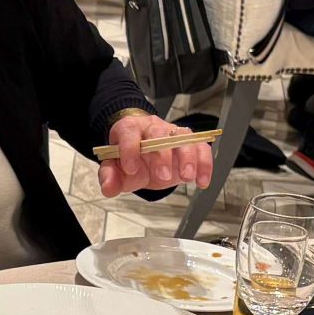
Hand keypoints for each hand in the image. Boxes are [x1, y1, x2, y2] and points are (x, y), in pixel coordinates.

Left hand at [96, 110, 212, 197]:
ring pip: (184, 137)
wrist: (144, 154)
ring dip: (188, 157)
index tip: (131, 169)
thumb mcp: (116, 169)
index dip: (130, 149)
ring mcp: (173, 133)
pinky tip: (202, 181)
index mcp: (130, 129)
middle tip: (163, 176)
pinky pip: (201, 148)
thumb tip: (108, 187)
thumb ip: (110, 176)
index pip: (129, 132)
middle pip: (159, 134)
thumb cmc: (130, 159)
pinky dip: (205, 164)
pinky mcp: (190, 144)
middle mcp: (153, 127)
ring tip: (187, 177)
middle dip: (162, 155)